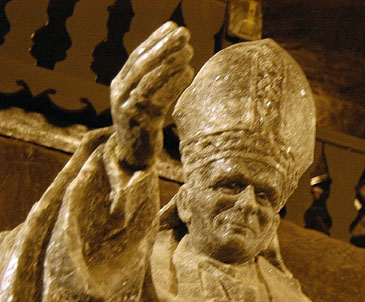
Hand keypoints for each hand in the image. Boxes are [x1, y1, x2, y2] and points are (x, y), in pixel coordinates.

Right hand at [110, 22, 193, 167]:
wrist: (132, 156)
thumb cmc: (143, 124)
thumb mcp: (142, 99)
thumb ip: (151, 79)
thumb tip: (176, 52)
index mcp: (119, 84)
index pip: (137, 56)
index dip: (155, 39)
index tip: (172, 26)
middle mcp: (120, 93)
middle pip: (143, 63)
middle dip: (164, 45)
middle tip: (184, 34)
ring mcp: (128, 107)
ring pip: (150, 79)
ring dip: (171, 62)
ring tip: (189, 52)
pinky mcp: (141, 122)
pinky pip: (158, 98)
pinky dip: (174, 84)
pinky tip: (188, 74)